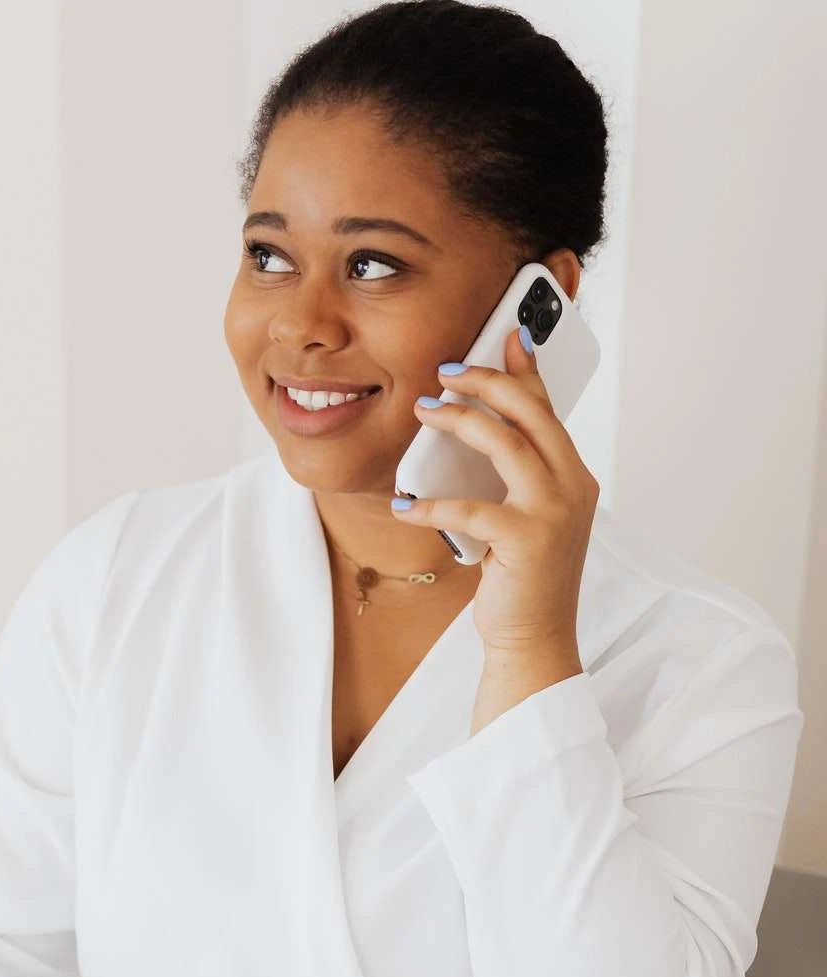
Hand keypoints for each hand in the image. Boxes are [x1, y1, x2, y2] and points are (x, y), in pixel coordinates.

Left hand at [396, 324, 598, 657]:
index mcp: (574, 477)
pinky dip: (431, 503)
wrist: (535, 641)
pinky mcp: (528, 541)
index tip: (504, 336)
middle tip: (446, 373)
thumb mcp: (524, 518)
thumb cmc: (522, 580)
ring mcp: (554, 512)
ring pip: (507, 443)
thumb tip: (478, 434)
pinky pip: (471, 508)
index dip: (524, 369)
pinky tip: (403, 504)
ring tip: (424, 411)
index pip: (547, 409)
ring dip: (460, 420)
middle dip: (486, 382)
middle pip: (530, 412)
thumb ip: (514, 478)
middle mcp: (572, 487)